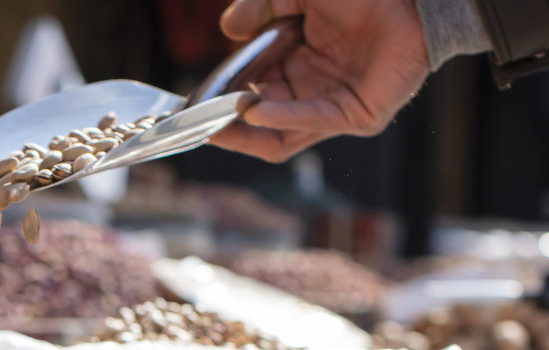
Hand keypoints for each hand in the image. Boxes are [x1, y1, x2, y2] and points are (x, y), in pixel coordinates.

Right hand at [210, 0, 432, 161]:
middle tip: (194, 118)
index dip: (219, 101)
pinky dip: (281, 118)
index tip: (189, 100)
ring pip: (279, 137)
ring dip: (244, 131)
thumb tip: (229, 30)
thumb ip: (259, 10)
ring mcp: (335, 109)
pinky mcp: (359, 116)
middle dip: (223, 124)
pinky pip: (312, 122)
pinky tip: (253, 108)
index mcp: (297, 69)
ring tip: (215, 120)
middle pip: (258, 127)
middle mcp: (313, 94)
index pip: (249, 98)